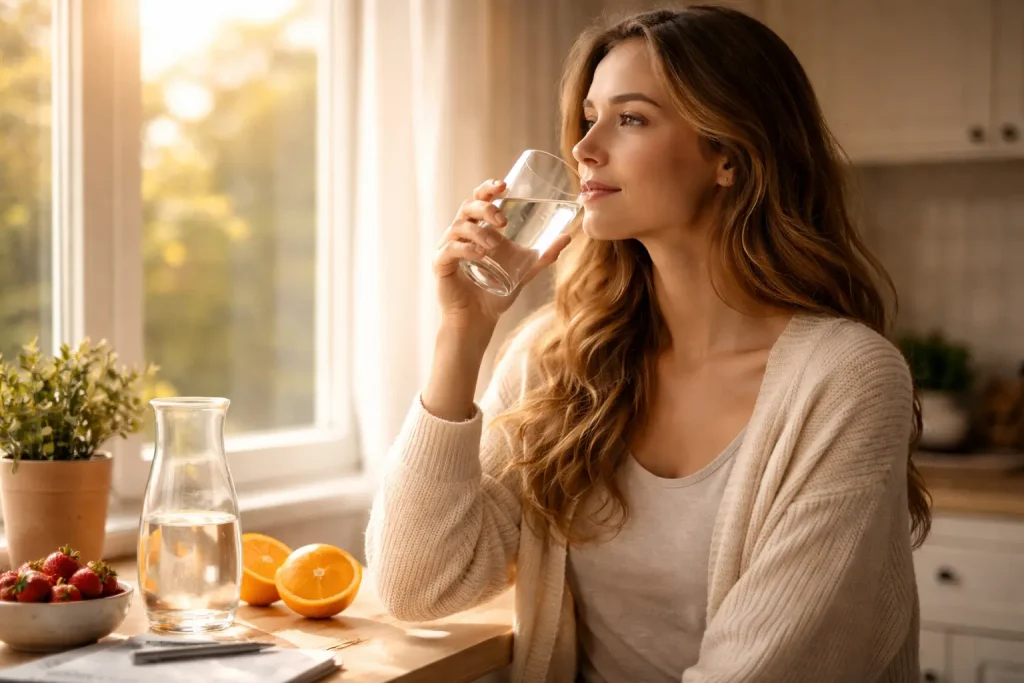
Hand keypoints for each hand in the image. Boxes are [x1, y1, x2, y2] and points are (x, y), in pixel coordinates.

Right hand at [433, 178, 571, 335]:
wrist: (479, 320)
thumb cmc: (496, 293)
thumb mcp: (524, 271)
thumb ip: (543, 255)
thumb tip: (567, 237)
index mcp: (477, 229)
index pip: (478, 200)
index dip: (488, 189)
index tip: (503, 185)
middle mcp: (460, 235)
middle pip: (466, 207)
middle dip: (485, 208)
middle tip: (503, 221)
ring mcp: (448, 248)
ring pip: (458, 227)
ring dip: (478, 231)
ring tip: (495, 245)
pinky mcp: (440, 264)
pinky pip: (450, 249)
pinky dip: (465, 249)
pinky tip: (479, 254)